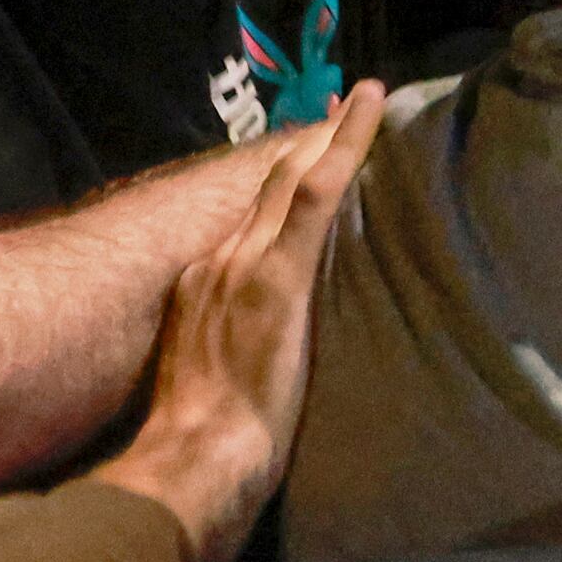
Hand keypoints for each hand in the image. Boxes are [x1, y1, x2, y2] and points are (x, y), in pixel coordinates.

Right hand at [93, 84, 385, 561]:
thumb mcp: (210, 387)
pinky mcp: (275, 272)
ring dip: (329, 136)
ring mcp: (244, 263)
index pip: (249, 223)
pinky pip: (315, 190)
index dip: (278, 186)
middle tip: (344, 106)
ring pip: (293, 178)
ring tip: (364, 99)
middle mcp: (216, 264)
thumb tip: (253, 367)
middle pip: (268, 188)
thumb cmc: (207, 447)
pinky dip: (343, 142)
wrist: (194, 462)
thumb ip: (229, 358)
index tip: (305, 157)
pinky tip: (367, 106)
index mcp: (201, 291)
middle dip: (305, 145)